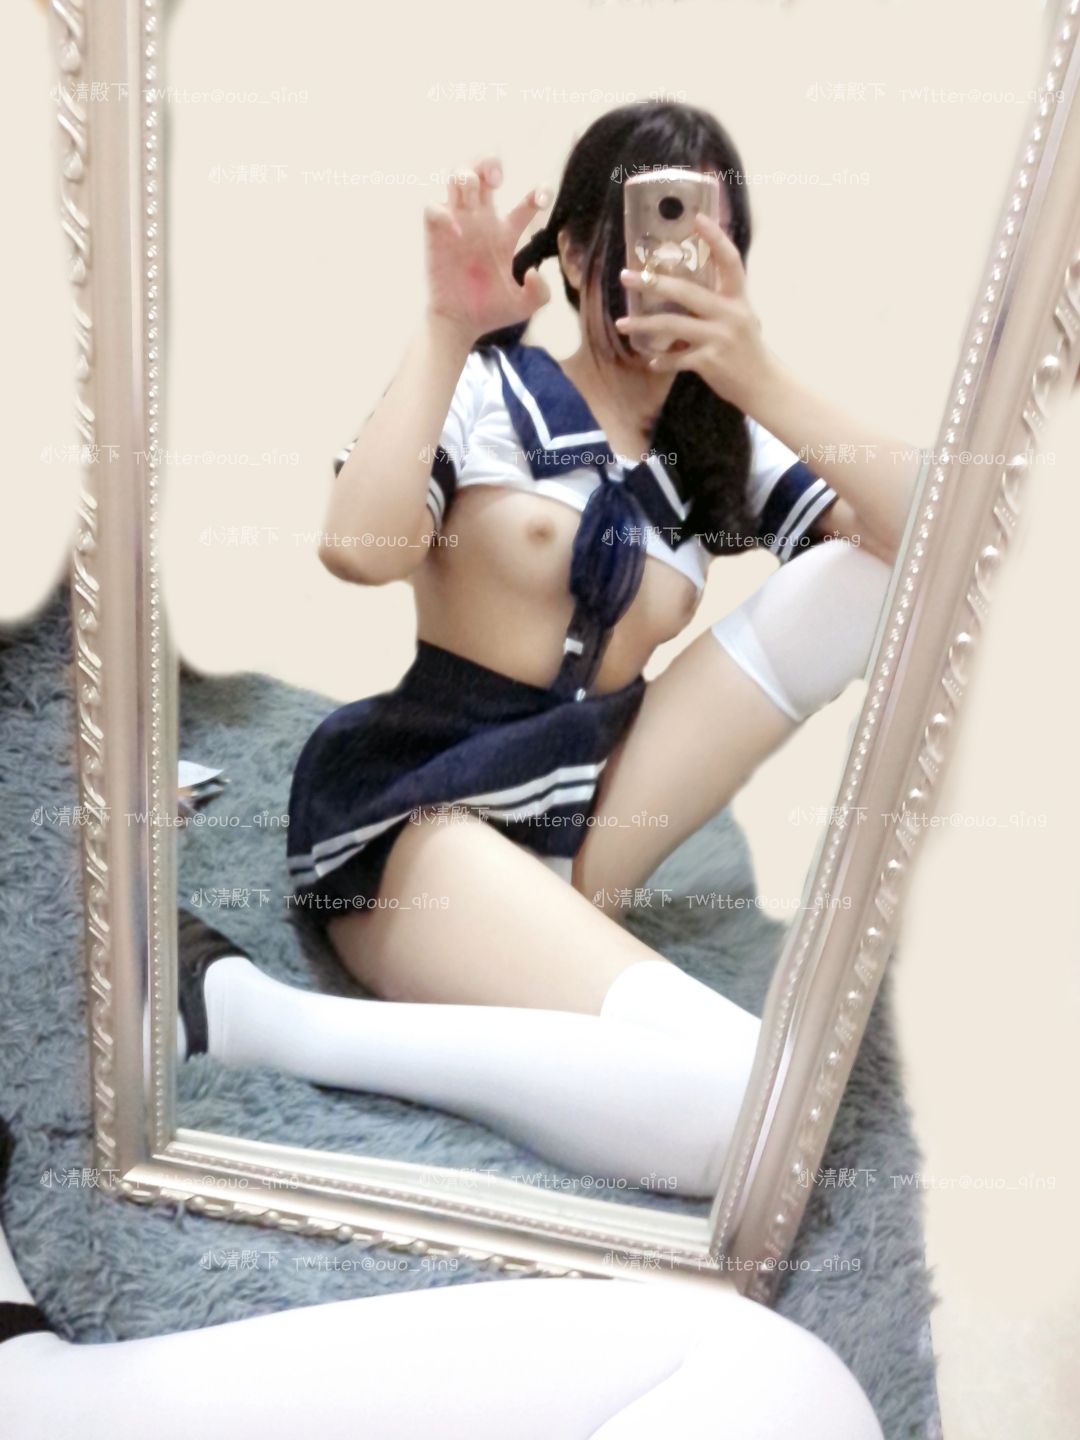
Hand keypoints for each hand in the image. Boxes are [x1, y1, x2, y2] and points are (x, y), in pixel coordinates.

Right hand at [424, 158, 551, 345]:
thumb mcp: (524, 307)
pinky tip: (456, 230)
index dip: (538, 193)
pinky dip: (443, 211)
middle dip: (489, 164)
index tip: (543, 197)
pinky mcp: (435, 235)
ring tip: (473, 187)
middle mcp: (482, 223)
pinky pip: (433, 207)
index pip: (527, 202)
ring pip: (457, 178)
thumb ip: (540, 293)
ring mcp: (458, 225)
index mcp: (506, 234)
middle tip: (498, 180)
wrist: (459, 325)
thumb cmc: (490, 313)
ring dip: (465, 174)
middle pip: (484, 174)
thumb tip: (534, 271)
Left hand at [615, 213, 771, 409]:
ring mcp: (720, 338)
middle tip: (626, 276)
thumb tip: (682, 288)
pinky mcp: (710, 362)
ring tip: (622, 325)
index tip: (697, 218)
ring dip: (643, 325)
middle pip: (687, 291)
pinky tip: (651, 361)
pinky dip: (661, 361)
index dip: (715, 237)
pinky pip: (677, 359)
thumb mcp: (740, 317)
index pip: (729, 260)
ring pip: (673, 326)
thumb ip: (717, 301)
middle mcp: (730, 313)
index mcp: (738, 298)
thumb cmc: (746, 348)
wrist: (763, 384)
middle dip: (653, 283)